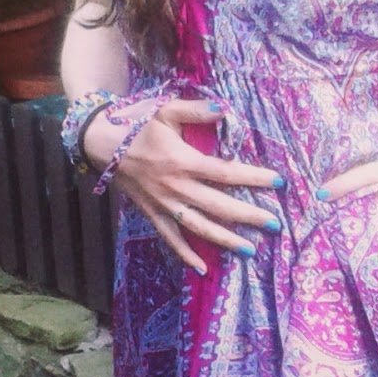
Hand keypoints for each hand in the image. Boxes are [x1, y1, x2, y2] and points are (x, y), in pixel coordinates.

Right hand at [85, 98, 283, 275]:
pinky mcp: (151, 213)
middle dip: (249, 216)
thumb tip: (223, 108)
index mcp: (183, 161)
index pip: (226, 173)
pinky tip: (202, 268)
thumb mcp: (165, 111)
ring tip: (251, 250)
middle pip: (219, 205)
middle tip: (276, 224)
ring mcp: (163, 204)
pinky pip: (170, 238)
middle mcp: (175, 187)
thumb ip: (195, 111)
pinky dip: (184, 254)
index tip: (279, 183)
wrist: (98, 143)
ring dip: (225, 240)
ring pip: (198, 227)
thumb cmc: (135, 124)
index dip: (253, 178)